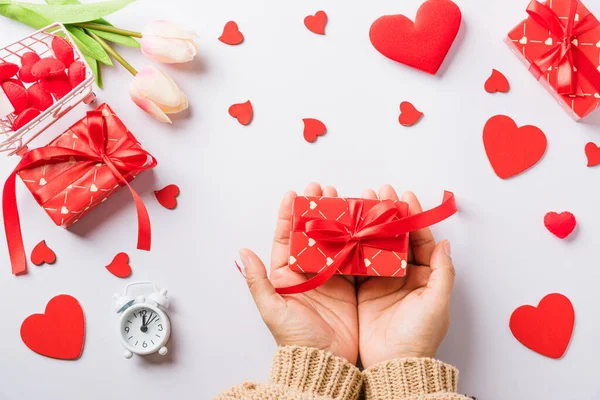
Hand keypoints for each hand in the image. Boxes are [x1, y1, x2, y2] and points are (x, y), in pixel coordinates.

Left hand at [239, 183, 358, 363]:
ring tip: (343, 197)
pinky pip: (353, 256)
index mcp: (285, 275)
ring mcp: (330, 276)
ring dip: (338, 218)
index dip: (288, 214)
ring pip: (333, 239)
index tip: (294, 193)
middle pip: (311, 233)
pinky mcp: (349, 284)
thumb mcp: (273, 310)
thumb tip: (243, 251)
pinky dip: (357, 238)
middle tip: (323, 188)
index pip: (285, 237)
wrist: (326, 361)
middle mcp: (307, 272)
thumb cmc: (295, 338)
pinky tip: (360, 222)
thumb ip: (258, 281)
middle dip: (317, 209)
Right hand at [357, 185, 454, 367]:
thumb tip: (445, 243)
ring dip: (369, 224)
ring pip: (376, 245)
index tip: (405, 197)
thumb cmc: (419, 336)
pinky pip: (358, 261)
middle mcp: (403, 275)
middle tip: (379, 192)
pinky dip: (353, 244)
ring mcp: (381, 281)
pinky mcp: (363, 289)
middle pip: (396, 238)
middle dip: (388, 214)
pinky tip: (347, 227)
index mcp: (424, 276)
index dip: (412, 218)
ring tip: (360, 203)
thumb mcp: (437, 304)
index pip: (420, 240)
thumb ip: (443, 273)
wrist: (392, 364)